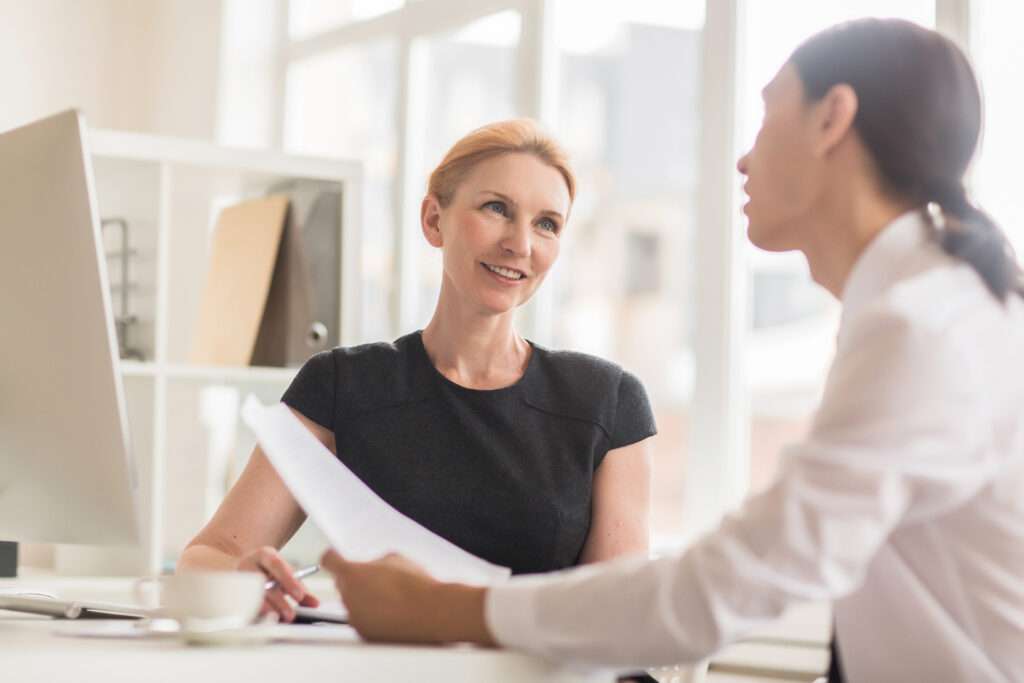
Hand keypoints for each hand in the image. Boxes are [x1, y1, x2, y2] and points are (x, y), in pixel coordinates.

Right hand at [237, 546, 318, 621]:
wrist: (243, 567)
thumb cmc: (267, 572)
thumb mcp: (284, 574)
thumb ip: (299, 587)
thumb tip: (314, 603)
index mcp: (263, 554)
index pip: (276, 564)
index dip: (288, 581)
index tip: (299, 596)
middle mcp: (247, 564)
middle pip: (263, 583)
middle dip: (278, 602)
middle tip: (290, 615)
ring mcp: (236, 579)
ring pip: (250, 597)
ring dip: (266, 611)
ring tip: (278, 619)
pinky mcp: (230, 593)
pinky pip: (242, 607)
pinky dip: (255, 615)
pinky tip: (264, 622)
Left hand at [321, 550, 494, 645]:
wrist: (431, 612)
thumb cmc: (415, 584)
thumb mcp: (395, 559)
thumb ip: (375, 562)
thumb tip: (372, 567)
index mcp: (352, 573)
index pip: (328, 560)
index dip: (334, 558)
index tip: (337, 558)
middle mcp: (348, 596)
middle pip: (341, 584)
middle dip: (354, 580)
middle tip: (376, 580)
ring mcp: (354, 617)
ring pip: (352, 603)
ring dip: (364, 599)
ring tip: (390, 598)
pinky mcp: (364, 633)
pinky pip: (362, 619)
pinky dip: (372, 615)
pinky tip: (391, 611)